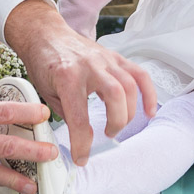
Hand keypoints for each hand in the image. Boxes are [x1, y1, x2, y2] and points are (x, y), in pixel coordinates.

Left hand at [1, 0, 156, 166]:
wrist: (46, 35)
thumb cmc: (44, 64)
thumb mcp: (47, 93)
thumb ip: (67, 114)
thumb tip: (81, 139)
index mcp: (67, 78)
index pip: (80, 118)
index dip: (82, 143)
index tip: (82, 158)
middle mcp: (89, 67)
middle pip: (115, 96)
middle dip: (116, 123)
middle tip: (107, 134)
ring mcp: (105, 60)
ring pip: (129, 86)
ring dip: (129, 112)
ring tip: (117, 125)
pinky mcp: (115, 57)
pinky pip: (139, 75)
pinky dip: (148, 94)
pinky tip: (149, 111)